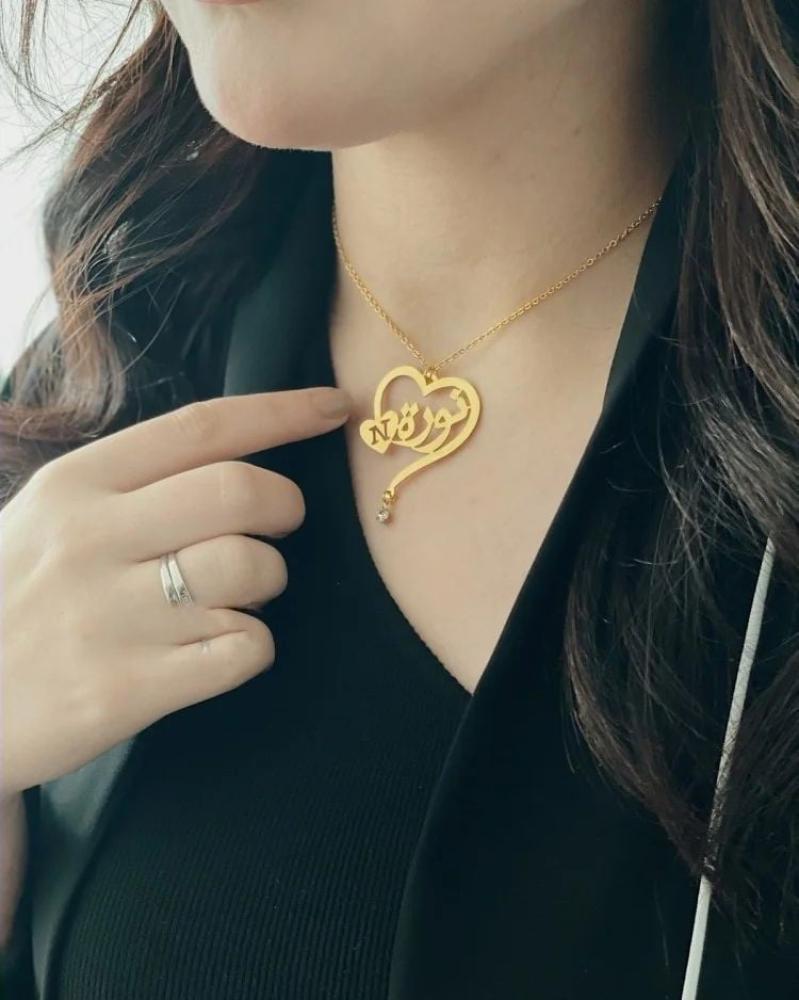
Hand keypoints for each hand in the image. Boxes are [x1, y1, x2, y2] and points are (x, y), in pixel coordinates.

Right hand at [0, 386, 351, 795]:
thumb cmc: (15, 601)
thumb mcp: (46, 519)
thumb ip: (130, 486)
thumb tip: (238, 460)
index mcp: (76, 485)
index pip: (201, 428)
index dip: (281, 412)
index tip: (334, 408)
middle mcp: (92, 540)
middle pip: (241, 491)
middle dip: (286, 506)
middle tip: (278, 526)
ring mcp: (110, 617)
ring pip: (251, 569)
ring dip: (267, 581)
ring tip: (236, 597)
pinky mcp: (127, 689)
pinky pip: (244, 649)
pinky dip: (251, 645)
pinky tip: (218, 649)